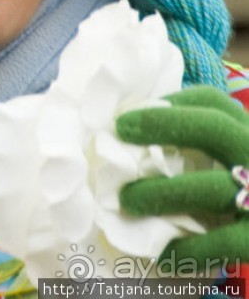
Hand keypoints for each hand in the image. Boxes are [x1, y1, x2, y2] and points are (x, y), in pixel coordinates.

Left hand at [116, 85, 248, 267]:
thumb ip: (191, 143)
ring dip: (164, 193)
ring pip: (214, 187)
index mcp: (246, 130)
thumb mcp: (225, 155)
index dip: (166, 105)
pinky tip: (163, 253)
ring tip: (128, 201)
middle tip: (119, 134)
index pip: (211, 102)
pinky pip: (227, 243)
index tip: (124, 119)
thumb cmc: (238, 186)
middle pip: (215, 127)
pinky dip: (191, 249)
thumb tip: (128, 141)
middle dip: (162, 126)